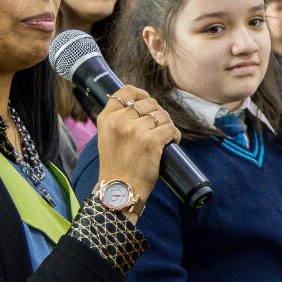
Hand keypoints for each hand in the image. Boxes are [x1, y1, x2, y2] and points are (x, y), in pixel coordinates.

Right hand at [95, 85, 180, 216]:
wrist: (119, 190)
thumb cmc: (117, 166)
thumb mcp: (108, 137)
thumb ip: (119, 120)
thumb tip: (140, 104)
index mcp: (107, 118)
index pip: (126, 91)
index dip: (141, 94)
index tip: (148, 102)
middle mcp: (119, 121)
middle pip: (149, 103)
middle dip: (158, 113)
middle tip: (160, 127)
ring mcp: (135, 131)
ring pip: (161, 115)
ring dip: (168, 124)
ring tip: (166, 136)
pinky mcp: (150, 142)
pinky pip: (170, 128)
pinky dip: (175, 135)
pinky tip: (172, 142)